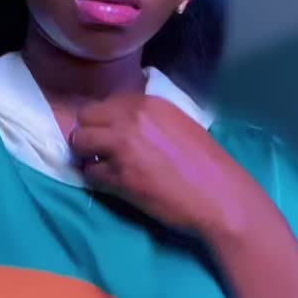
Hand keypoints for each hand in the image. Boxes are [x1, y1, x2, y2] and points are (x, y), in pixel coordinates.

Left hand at [70, 93, 264, 238]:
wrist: (218, 195)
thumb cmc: (205, 162)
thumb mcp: (178, 123)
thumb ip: (149, 117)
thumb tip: (122, 122)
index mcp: (148, 103)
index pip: (104, 103)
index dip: (103, 120)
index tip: (108, 133)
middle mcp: (131, 118)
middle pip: (85, 118)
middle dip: (88, 133)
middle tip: (98, 149)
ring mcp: (122, 147)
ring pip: (79, 142)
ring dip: (86, 154)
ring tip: (101, 165)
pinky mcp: (118, 176)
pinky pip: (89, 173)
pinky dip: (96, 178)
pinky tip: (112, 183)